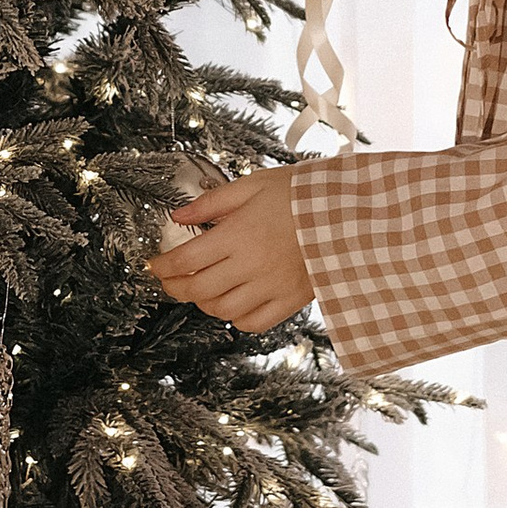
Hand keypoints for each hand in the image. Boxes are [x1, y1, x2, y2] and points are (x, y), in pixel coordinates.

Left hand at [148, 168, 314, 330]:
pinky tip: (231, 305)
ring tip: (198, 290)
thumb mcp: (254, 184)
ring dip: (202, 303)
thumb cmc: (304, 195)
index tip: (154, 264)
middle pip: (198, 288)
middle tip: (168, 280)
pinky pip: (254, 323)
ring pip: (222, 310)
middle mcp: (251, 264)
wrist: (352, 213)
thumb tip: (178, 214)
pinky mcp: (290, 301)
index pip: (186, 257)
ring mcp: (271, 287)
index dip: (163, 265)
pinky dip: (236, 319)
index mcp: (239, 234)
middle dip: (174, 287)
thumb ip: (212, 201)